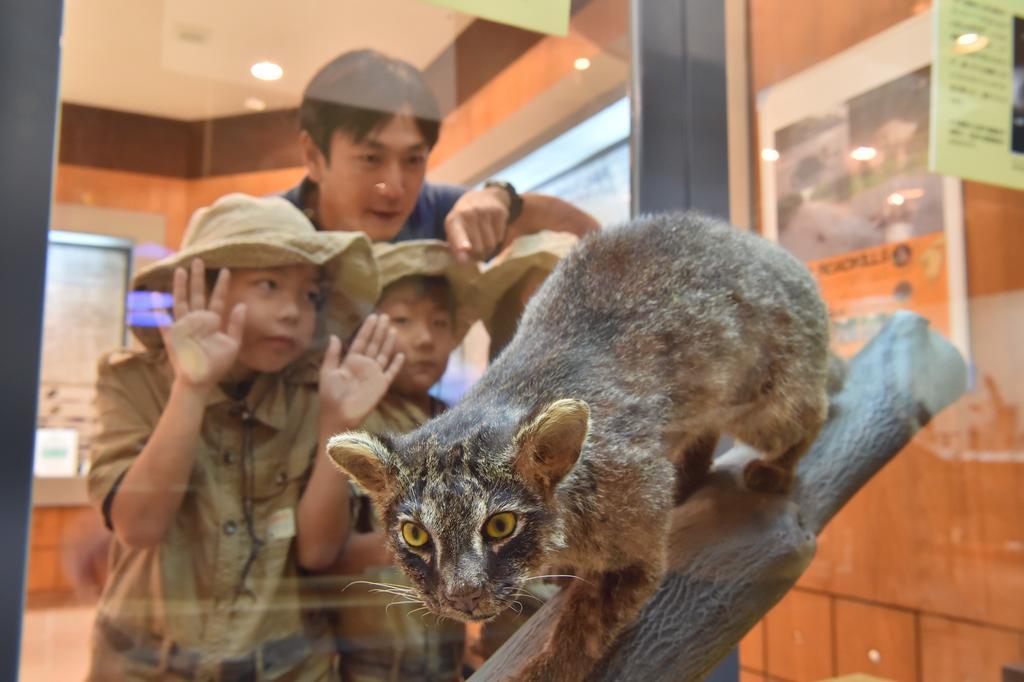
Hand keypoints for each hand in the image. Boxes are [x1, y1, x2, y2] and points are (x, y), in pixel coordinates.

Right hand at [159, 259, 245, 388]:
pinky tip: (154, 296)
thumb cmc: (216, 364)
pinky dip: (158, 310)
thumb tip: (242, 305)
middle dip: (198, 278)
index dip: (221, 286)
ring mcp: (184, 326)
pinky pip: (163, 321)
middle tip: (199, 260)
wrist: (200, 381)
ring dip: (180, 286)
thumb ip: (236, 325)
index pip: (218, 300)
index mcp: (213, 322)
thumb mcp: (232, 344)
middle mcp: (197, 320)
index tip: (226, 270)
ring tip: (181, 270)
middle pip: (198, 295)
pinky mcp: (172, 336)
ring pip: (181, 302)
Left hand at [319, 314, 404, 431]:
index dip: (367, 329)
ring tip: (393, 329)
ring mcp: (374, 374)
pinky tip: (401, 354)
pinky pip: (391, 372)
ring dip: (388, 342)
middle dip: (380, 331)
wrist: (339, 416)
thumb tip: (334, 336)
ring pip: (383, 354)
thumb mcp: (327, 372)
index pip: (361, 341)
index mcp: (351, 361)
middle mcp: (364, 365)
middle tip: (386, 316)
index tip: (373, 316)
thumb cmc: (330, 395)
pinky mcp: (382, 385)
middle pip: (374, 344)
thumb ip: (332, 355)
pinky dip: (396, 364)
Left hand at [444, 187, 509, 262]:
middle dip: (479, 255)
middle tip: (477, 252)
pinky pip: (500, 237)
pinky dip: (497, 238)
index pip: (457, 233)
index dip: (460, 243)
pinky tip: (492, 230)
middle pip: (477, 247)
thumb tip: (464, 263)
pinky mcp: (499, 212)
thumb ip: (456, 249)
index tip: (465, 248)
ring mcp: (484, 211)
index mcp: (453, 220)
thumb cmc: (465, 221)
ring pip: (490, 244)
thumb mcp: (455, 231)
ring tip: (484, 240)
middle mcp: (468, 213)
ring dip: (489, 248)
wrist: (484, 196)